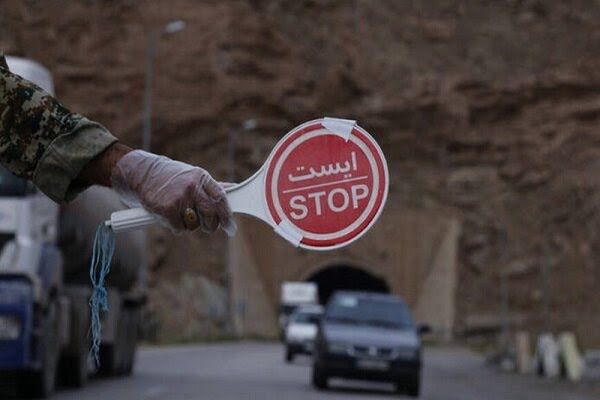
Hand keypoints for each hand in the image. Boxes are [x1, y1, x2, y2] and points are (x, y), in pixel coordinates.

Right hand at [110, 150, 235, 233]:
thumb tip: (234, 189)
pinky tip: (169, 215)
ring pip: (195, 225)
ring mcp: (179, 198)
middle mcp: (192, 187)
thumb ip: (212, 186)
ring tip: (180, 212)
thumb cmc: (170, 177)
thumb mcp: (193, 175)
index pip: (221, 199)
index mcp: (201, 177)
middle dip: (211, 225)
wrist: (141, 172)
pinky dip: (175, 227)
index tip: (230, 227)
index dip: (227, 216)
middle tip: (207, 226)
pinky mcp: (166, 209)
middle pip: (211, 215)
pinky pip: (179, 229)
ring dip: (190, 225)